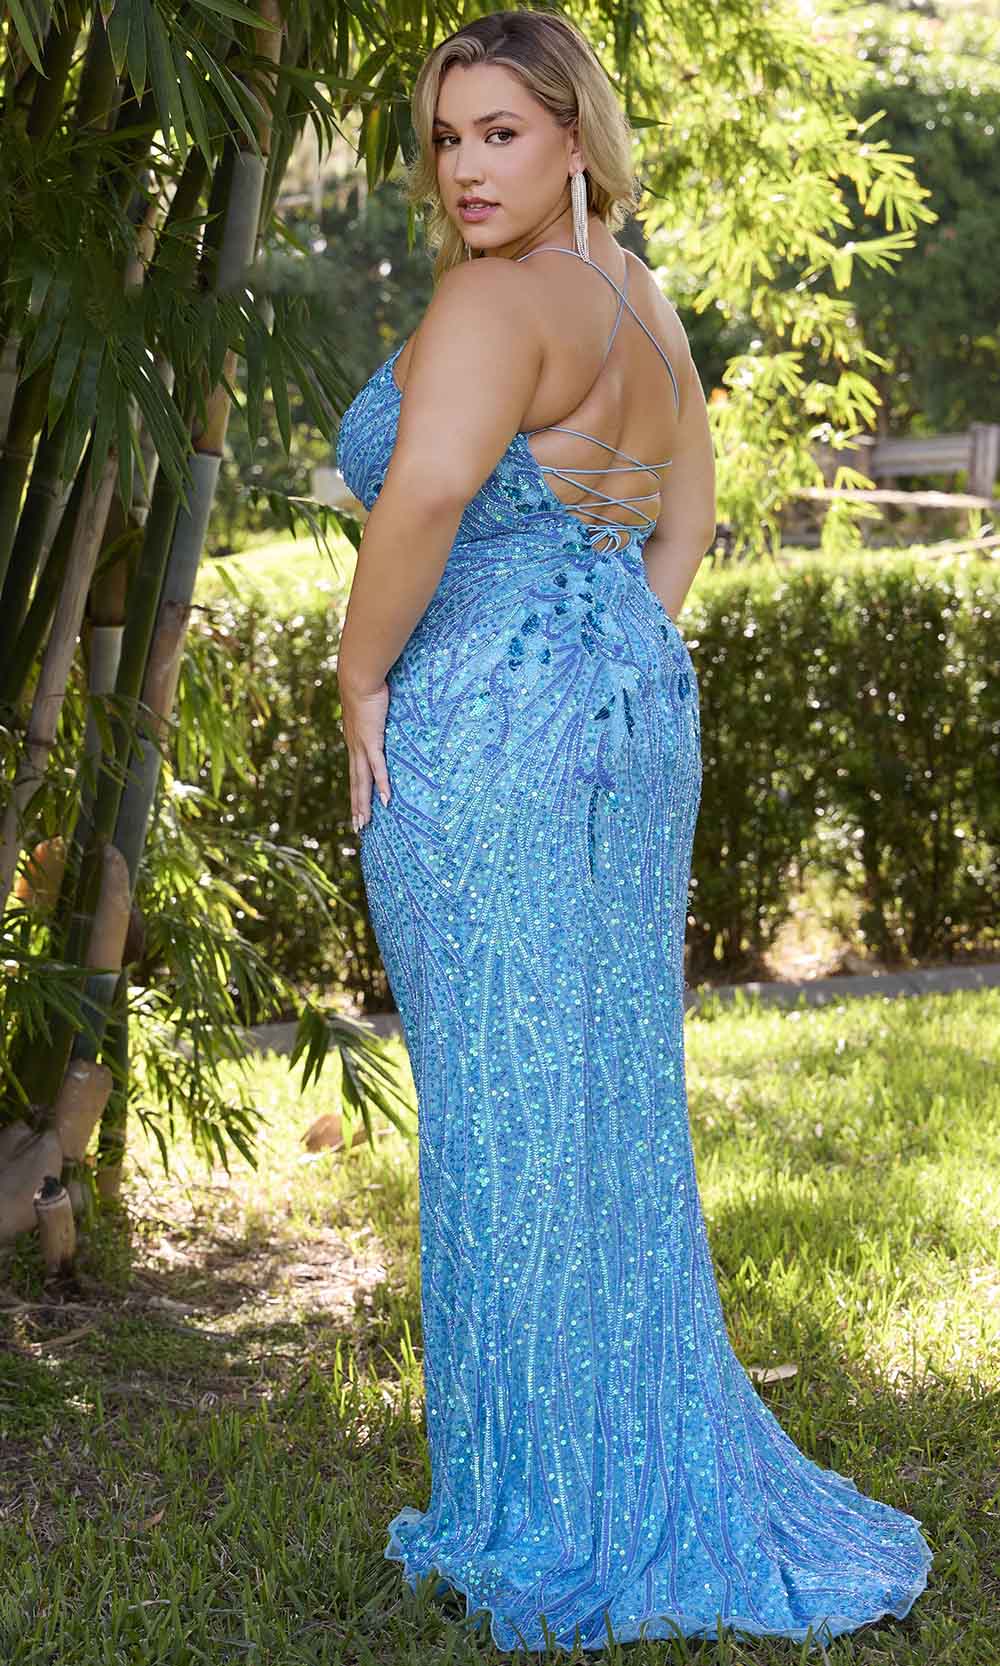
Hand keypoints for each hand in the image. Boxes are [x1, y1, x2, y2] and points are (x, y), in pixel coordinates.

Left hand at [339, 676, 390, 832]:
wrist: (358, 677)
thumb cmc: (365, 685)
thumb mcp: (369, 704)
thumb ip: (375, 713)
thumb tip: (380, 711)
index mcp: (353, 740)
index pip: (355, 771)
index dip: (356, 790)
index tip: (357, 806)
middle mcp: (354, 747)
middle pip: (355, 783)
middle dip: (357, 806)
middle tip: (358, 827)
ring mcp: (361, 746)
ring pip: (362, 781)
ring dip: (364, 803)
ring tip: (365, 823)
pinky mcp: (372, 741)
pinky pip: (378, 768)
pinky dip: (382, 785)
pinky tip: (386, 800)